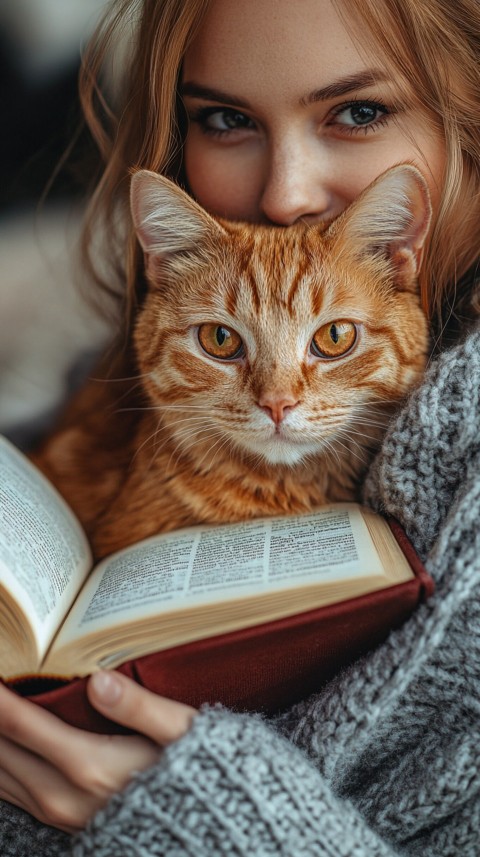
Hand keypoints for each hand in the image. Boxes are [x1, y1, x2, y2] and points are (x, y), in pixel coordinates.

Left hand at [0, 673, 196, 832]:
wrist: (212, 827)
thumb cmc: (200, 769)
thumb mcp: (179, 731)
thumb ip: (138, 706)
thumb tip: (99, 680)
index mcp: (90, 765)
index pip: (21, 724)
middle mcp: (66, 794)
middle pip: (3, 750)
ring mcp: (62, 814)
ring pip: (3, 777)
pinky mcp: (66, 822)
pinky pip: (14, 796)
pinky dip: (1, 769)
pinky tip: (3, 750)